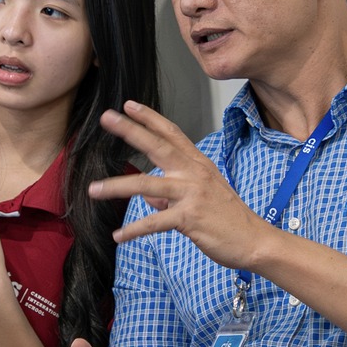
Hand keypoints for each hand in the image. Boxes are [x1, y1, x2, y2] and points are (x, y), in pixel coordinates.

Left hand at [87, 102, 271, 268]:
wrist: (254, 241)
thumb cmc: (228, 219)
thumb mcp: (201, 198)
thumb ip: (172, 196)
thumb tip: (149, 200)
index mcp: (198, 165)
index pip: (172, 134)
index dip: (150, 118)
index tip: (129, 105)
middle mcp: (194, 173)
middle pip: (157, 146)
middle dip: (130, 131)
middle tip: (107, 117)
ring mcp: (192, 194)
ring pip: (147, 185)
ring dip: (116, 187)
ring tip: (93, 189)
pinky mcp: (189, 218)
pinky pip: (154, 222)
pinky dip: (133, 230)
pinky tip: (118, 236)